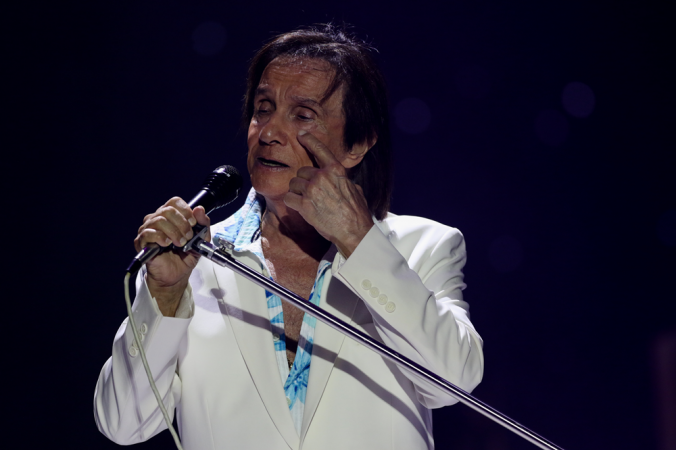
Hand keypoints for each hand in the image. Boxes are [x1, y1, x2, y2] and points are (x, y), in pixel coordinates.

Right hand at [134, 197, 210, 315]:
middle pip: (167, 210)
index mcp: (171, 217)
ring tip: (180, 243)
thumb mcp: (201, 240)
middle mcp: (157, 220)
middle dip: (182, 224)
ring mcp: (148, 230)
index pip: (174, 202)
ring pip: (159, 220)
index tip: (193, 223)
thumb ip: (203, 224)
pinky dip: (160, 237)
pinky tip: (167, 244)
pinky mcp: (141, 243)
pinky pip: (148, 233)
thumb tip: (199, 209)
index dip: (185, 210)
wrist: (176, 276)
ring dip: (173, 232)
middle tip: (188, 237)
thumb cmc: (185, 256)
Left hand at [284, 131, 373, 257]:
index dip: (309, 140)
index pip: (320, 150)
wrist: (354, 231)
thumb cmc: (357, 213)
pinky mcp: (304, 205)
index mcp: (336, 171)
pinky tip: (301, 208)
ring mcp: (312, 190)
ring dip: (297, 192)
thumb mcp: (355, 190)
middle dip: (303, 182)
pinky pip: (288, 198)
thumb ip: (344, 181)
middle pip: (301, 172)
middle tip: (311, 194)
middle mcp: (322, 177)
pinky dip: (292, 203)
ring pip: (294, 184)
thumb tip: (343, 182)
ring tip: (308, 202)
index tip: (301, 134)